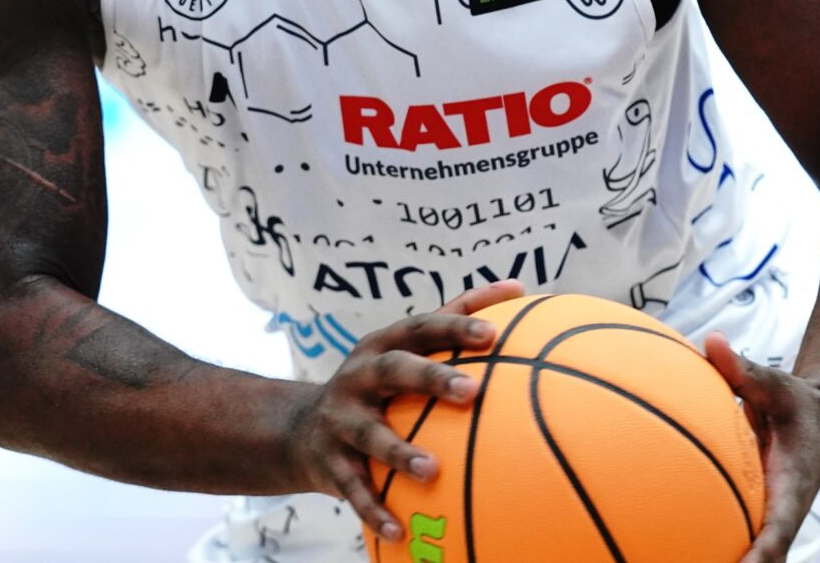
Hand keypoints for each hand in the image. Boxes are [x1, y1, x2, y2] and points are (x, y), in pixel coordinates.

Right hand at [284, 281, 526, 543]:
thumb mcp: (402, 350)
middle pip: (392, 370)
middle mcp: (357, 377)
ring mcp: (339, 419)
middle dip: (429, 378)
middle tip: (470, 392)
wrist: (300, 431)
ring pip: (369, 434)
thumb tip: (520, 287)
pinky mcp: (328, 461)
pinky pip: (352, 488)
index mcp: (380, 347)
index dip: (453, 328)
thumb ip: (454, 319)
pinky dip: (373, 509)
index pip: (419, 328)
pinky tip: (398, 531)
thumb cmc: (377, 386)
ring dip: (399, 451)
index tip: (493, 333)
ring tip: (432, 470)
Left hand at [704, 335, 819, 562]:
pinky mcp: (755, 512)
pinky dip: (707, 541)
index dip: (762, 556)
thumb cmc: (798, 404)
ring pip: (749, 553)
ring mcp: (769, 517)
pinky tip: (665, 546)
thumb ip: (743, 370)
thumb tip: (711, 342)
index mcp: (793, 486)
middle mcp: (782, 511)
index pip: (779, 529)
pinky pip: (731, 533)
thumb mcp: (777, 385)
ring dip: (720, 558)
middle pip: (764, 558)